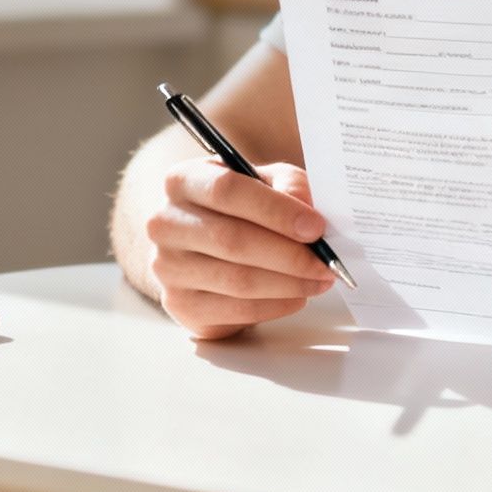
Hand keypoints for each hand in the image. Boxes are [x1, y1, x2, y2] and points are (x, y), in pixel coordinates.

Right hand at [143, 157, 338, 339]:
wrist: (205, 243)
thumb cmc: (241, 206)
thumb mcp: (265, 181)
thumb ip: (289, 186)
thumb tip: (309, 211)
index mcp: (182, 181)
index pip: (226, 191)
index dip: (276, 210)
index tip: (316, 226)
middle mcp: (165, 223)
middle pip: (231, 240)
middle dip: (289, 254)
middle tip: (326, 261)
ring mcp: (167, 268)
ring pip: (237, 280)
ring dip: (289, 283)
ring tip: (320, 278)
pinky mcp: (181, 306)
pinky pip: (237, 310)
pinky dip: (276, 305)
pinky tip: (298, 295)